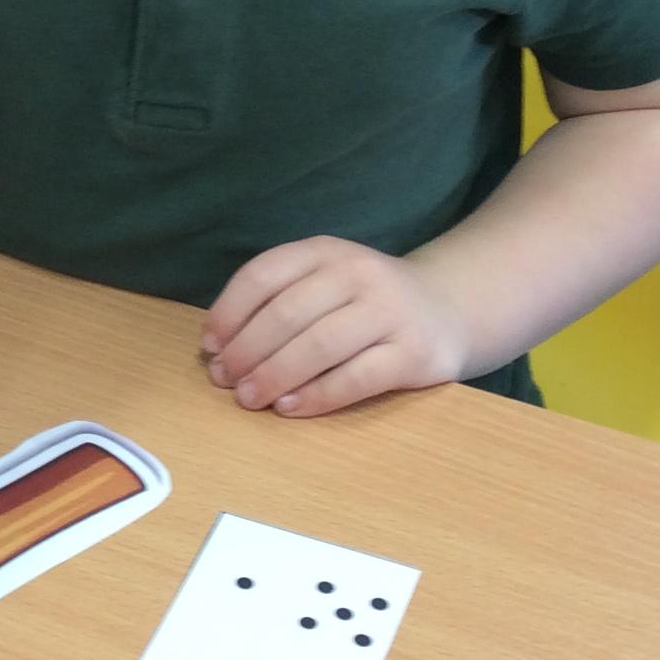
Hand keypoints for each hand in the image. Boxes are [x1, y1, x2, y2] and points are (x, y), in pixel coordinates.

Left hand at [200, 237, 470, 417]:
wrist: (449, 308)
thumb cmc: (365, 301)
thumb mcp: (324, 280)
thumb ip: (278, 301)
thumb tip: (219, 346)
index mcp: (326, 250)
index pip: (264, 274)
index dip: (230, 312)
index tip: (209, 345)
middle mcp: (359, 273)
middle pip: (288, 313)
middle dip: (246, 351)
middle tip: (224, 380)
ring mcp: (390, 312)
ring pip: (319, 345)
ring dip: (274, 375)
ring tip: (247, 398)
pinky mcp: (415, 353)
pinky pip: (356, 378)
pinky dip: (316, 396)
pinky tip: (288, 408)